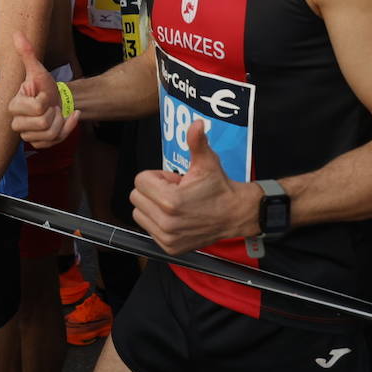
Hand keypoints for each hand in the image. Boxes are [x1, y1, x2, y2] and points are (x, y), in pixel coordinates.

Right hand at [7, 31, 78, 147]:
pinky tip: (68, 118)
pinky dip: (67, 129)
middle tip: (51, 105)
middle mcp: (17, 123)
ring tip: (57, 112)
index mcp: (14, 106)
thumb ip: (27, 53)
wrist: (56, 100)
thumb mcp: (37, 70)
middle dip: (54, 112)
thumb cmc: (44, 86)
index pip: (37, 107)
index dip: (45, 99)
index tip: (43, 94)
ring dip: (61, 121)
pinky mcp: (39, 144)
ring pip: (51, 134)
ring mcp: (28, 135)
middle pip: (43, 124)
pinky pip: (56, 141)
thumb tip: (17, 33)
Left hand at [130, 121, 257, 254]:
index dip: (157, 177)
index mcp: (170, 200)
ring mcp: (167, 237)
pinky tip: (176, 217)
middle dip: (152, 190)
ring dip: (152, 206)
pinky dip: (157, 222)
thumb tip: (197, 123)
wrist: (235, 215)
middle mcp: (166, 222)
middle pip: (136, 197)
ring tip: (175, 205)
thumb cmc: (219, 187)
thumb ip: (197, 142)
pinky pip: (148, 229)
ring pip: (139, 213)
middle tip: (175, 192)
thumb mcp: (207, 162)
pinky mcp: (169, 247)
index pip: (140, 180)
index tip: (175, 181)